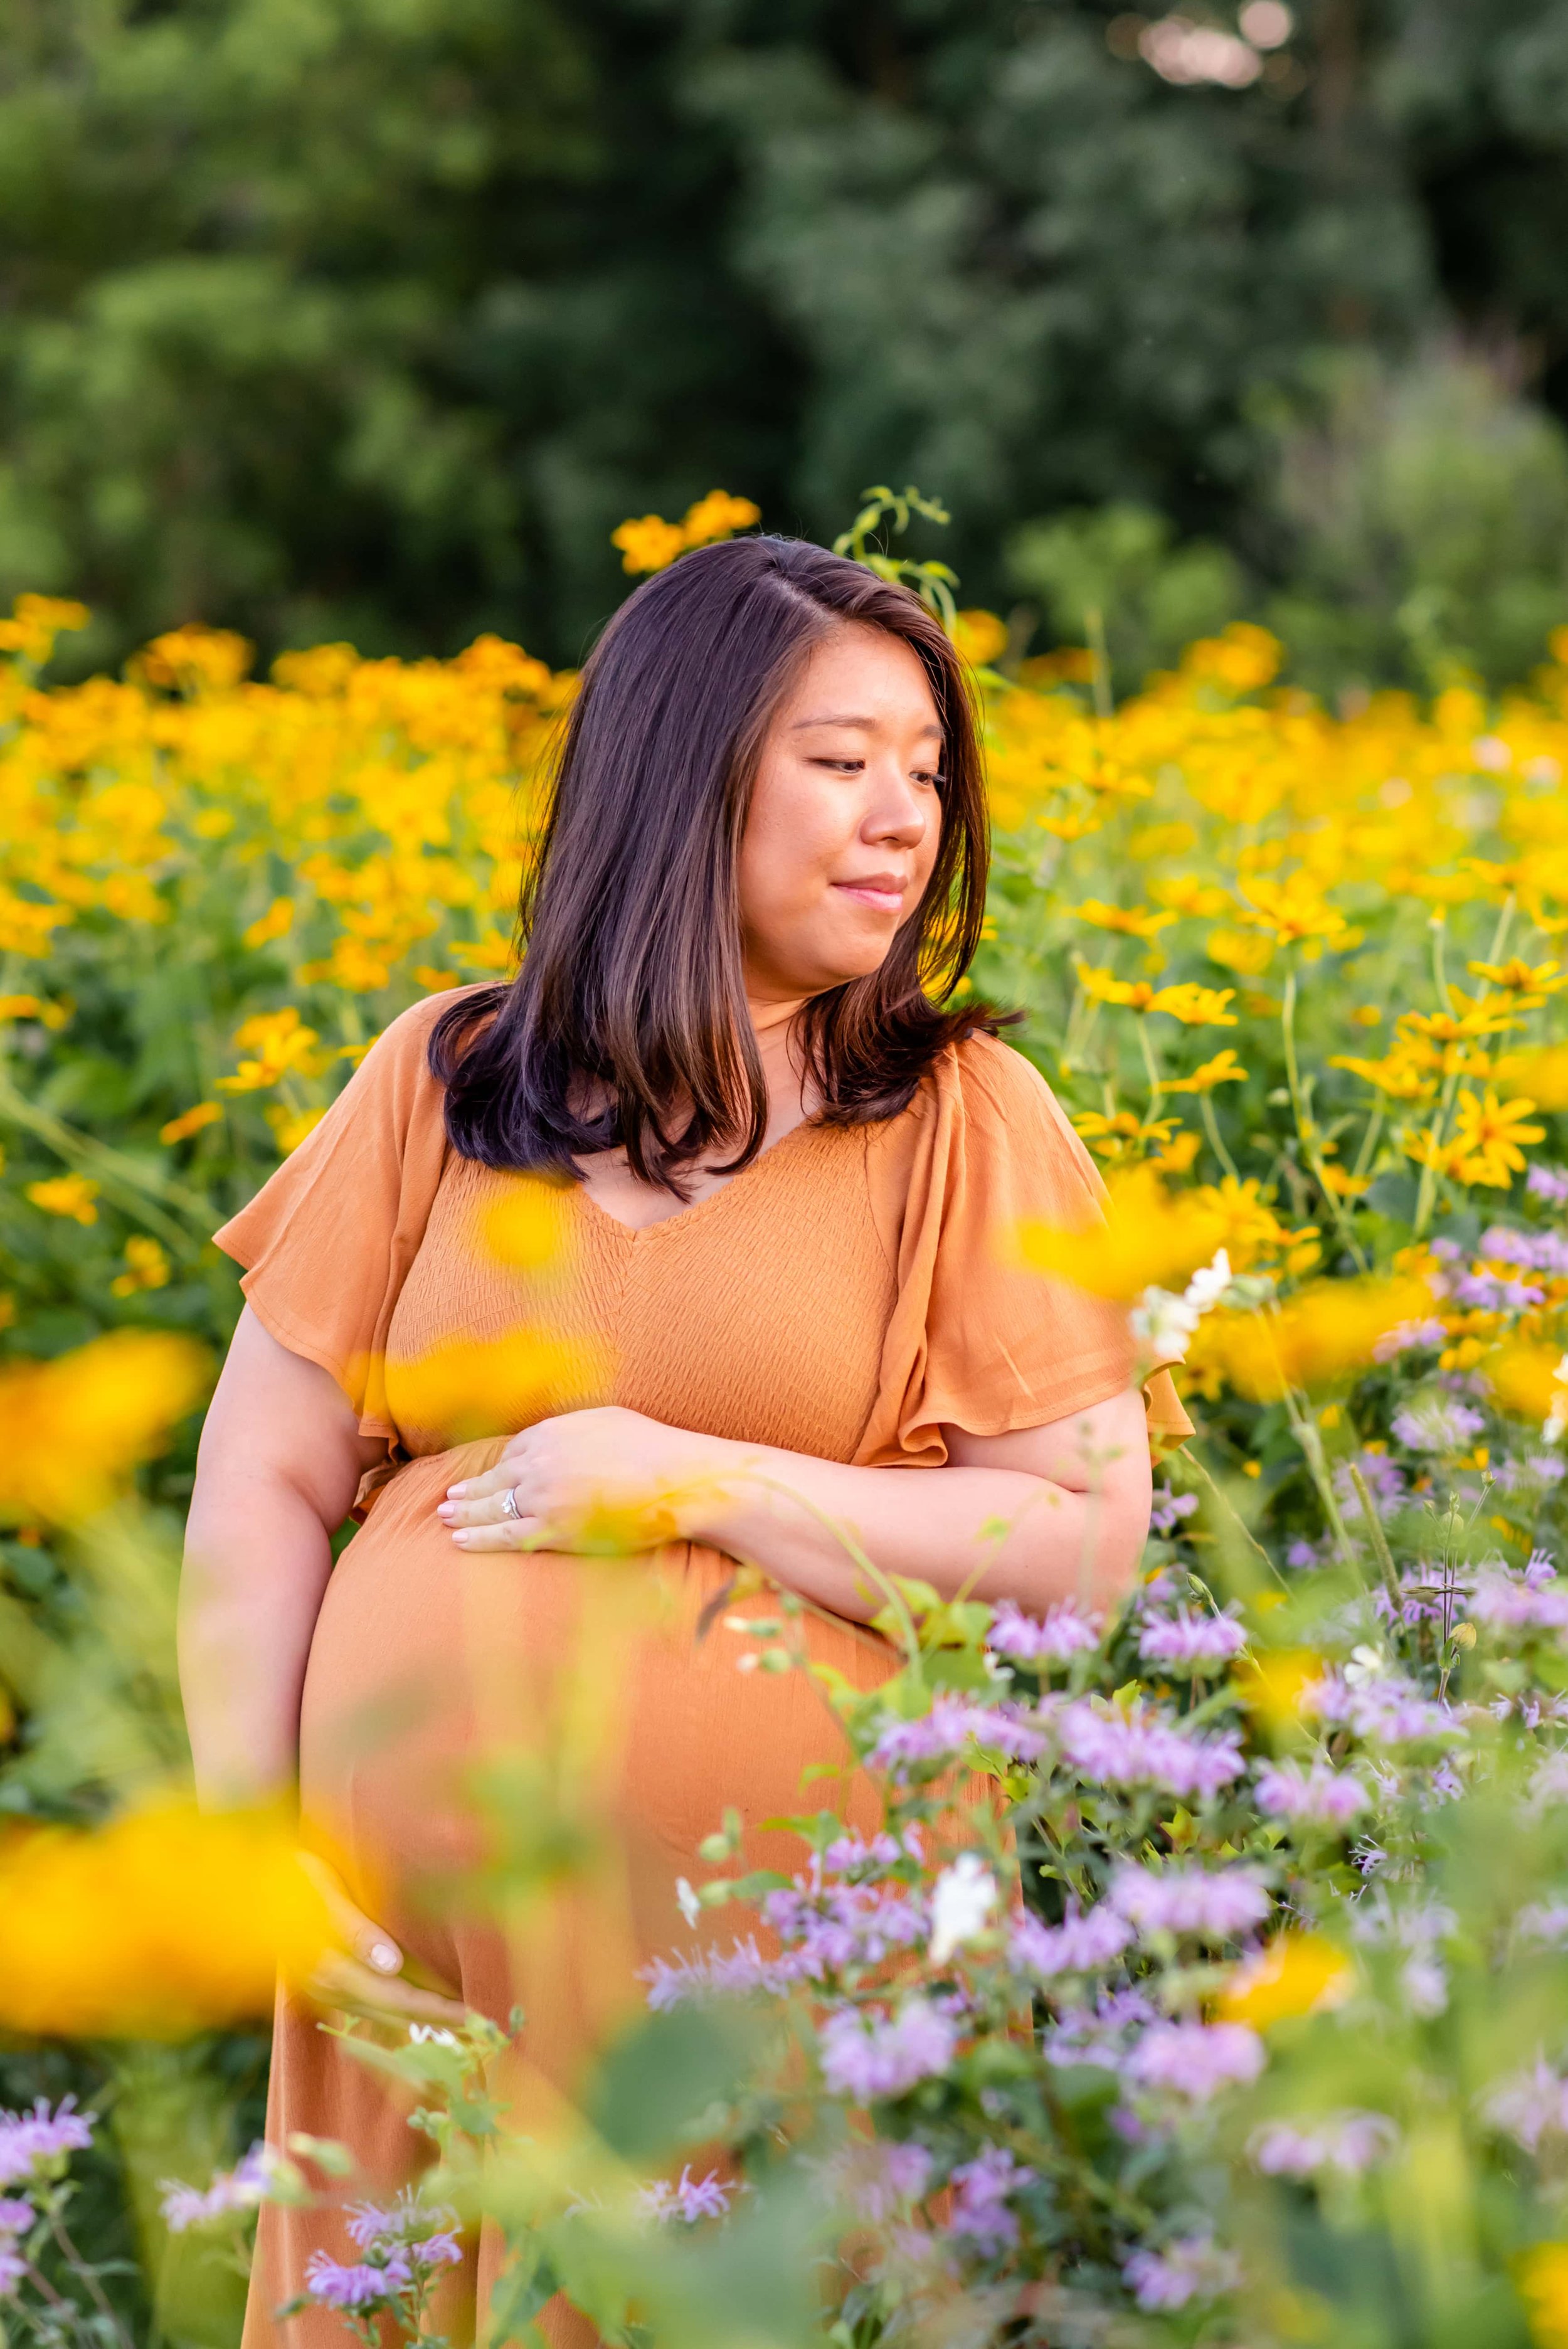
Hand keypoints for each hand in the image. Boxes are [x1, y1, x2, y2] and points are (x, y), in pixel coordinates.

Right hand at [299, 1852, 469, 2028]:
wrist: (250, 1883)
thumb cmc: (294, 1878)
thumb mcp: (323, 1892)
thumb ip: (355, 1930)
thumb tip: (392, 1964)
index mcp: (332, 1967)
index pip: (396, 1996)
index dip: (434, 2008)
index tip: (471, 2013)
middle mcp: (329, 1987)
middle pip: (393, 2012)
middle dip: (436, 2020)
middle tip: (480, 2024)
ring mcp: (324, 1990)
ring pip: (379, 2014)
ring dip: (419, 2020)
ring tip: (459, 2023)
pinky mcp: (324, 1985)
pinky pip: (366, 2007)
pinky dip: (396, 2013)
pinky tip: (420, 2014)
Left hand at [436, 1405, 734, 1553]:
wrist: (674, 1479)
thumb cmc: (652, 1447)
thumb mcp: (606, 1420)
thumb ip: (574, 1428)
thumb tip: (562, 1436)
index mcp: (551, 1432)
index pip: (513, 1451)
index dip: (499, 1467)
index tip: (488, 1475)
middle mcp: (538, 1462)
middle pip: (495, 1479)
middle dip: (470, 1490)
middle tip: (450, 1499)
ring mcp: (542, 1497)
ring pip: (493, 1508)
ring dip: (466, 1513)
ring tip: (446, 1517)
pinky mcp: (553, 1529)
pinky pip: (505, 1536)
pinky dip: (479, 1538)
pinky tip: (459, 1540)